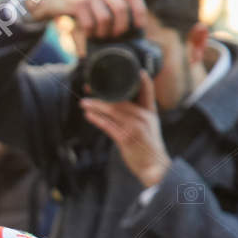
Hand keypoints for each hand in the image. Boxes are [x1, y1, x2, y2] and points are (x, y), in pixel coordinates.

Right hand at [27, 0, 146, 37]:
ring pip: (106, 18)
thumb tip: (123, 31)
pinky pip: (89, 23)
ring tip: (98, 37)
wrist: (46, 0)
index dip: (140, 12)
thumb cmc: (72, 6)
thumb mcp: (93, 1)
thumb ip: (107, 8)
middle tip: (113, 36)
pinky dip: (89, 34)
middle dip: (120, 27)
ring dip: (103, 33)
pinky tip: (86, 36)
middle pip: (122, 9)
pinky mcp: (77, 3)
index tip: (139, 27)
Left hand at [81, 72, 171, 188]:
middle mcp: (144, 117)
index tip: (137, 70)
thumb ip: (137, 115)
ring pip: (113, 111)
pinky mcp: (127, 138)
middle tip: (89, 87)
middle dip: (104, 93)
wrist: (154, 167)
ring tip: (84, 102)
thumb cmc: (147, 147)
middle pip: (121, 100)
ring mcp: (136, 127)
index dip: (142, 80)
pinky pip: (109, 126)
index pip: (147, 92)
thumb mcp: (148, 127)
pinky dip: (98, 120)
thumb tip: (121, 107)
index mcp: (150, 113)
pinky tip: (89, 115)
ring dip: (96, 105)